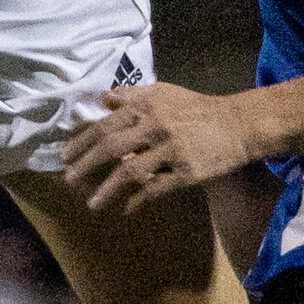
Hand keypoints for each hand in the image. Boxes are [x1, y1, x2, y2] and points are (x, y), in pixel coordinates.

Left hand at [63, 83, 253, 212]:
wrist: (238, 124)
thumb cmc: (196, 108)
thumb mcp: (164, 93)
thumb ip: (132, 95)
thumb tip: (102, 97)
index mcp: (146, 106)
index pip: (105, 125)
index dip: (82, 142)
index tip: (65, 157)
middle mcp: (155, 126)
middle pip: (111, 148)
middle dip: (85, 166)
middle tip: (68, 180)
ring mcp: (171, 150)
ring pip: (130, 172)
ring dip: (107, 190)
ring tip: (91, 204)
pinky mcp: (186, 172)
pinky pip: (156, 189)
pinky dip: (138, 201)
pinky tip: (126, 209)